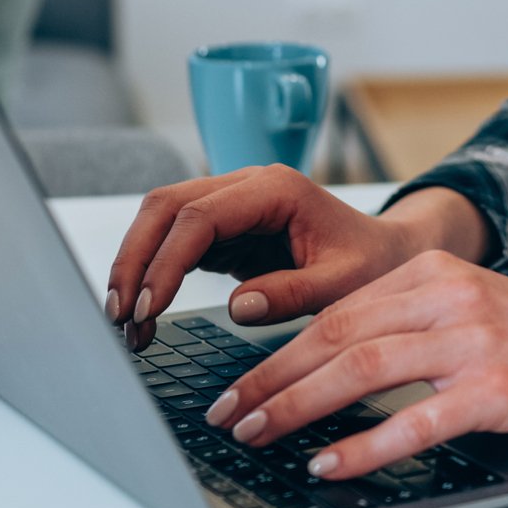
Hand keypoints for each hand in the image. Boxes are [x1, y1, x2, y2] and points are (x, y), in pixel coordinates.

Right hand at [104, 164, 438, 347]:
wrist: (388, 252)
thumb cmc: (373, 263)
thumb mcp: (344, 284)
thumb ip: (295, 293)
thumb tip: (239, 307)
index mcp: (276, 188)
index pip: (200, 216)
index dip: (166, 261)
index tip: (149, 307)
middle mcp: (246, 186)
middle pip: (166, 206)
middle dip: (134, 259)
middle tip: (119, 316)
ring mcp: (232, 203)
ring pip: (161, 218)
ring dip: (136, 265)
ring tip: (125, 322)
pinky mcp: (224, 228)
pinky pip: (174, 240)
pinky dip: (153, 272)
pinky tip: (145, 311)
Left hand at [202, 249, 507, 480]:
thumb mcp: (471, 313)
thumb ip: (405, 326)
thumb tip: (323, 365)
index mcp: (435, 273)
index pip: (335, 311)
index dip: (277, 351)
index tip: (238, 384)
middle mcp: (450, 297)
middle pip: (337, 335)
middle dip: (271, 379)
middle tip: (229, 414)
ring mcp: (475, 341)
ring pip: (362, 369)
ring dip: (298, 407)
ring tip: (260, 434)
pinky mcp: (498, 390)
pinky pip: (415, 421)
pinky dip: (363, 446)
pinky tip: (329, 463)